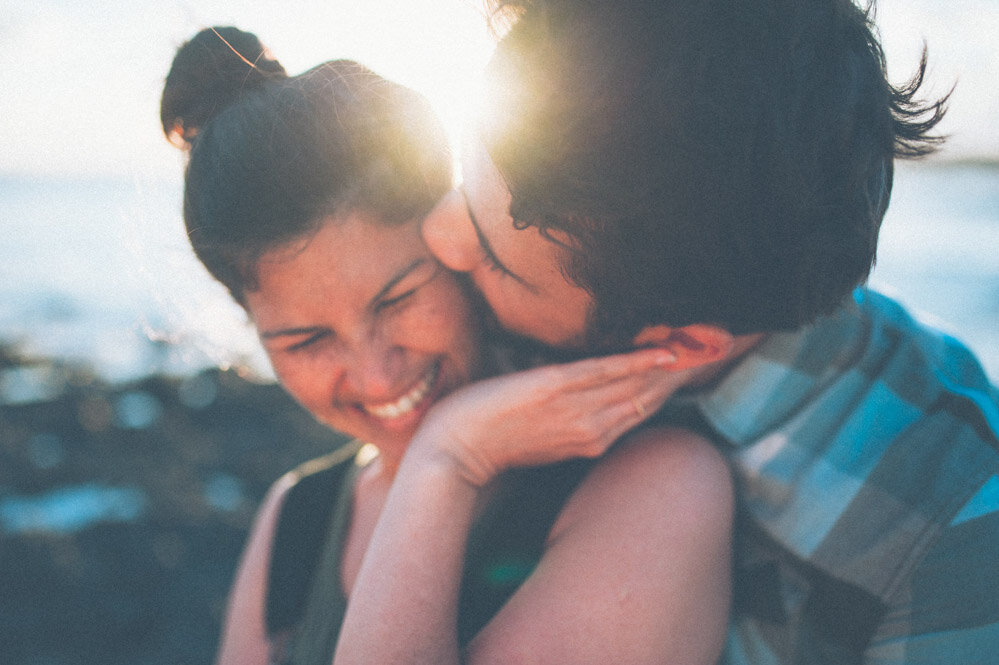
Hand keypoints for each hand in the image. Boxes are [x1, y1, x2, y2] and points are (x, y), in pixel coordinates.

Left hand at [410, 347, 691, 485]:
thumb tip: (596, 396)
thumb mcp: (548, 435)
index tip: (702, 361)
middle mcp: (594, 427)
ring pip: (636, 384)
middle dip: (688, 370)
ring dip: (673, 363)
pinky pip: (602, 372)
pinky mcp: (553, 389)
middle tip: (721, 342)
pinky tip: (662, 352)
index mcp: (594, 438)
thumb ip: (576, 418)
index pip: (645, 406)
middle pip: (651, 395)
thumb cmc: (496, 441)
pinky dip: (635, 362)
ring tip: (705, 340)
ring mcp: (576, 409)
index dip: (676, 384)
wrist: (454, 452)